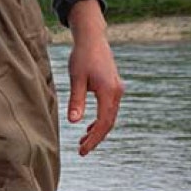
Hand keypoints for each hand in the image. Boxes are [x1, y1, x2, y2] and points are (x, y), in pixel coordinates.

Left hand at [66, 0, 124, 156]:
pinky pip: (109, 109)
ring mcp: (117, 90)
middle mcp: (117, 92)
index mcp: (109, 92)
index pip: (103, 123)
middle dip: (96, 138)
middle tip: (82, 151)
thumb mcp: (76, 78)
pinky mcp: (113, 87)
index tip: (82, 150)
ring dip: (98, 130)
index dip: (93, 139)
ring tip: (83, 142)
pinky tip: (89, 126)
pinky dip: (101, 120)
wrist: (92, 38)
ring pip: (110, 116)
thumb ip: (76, 100)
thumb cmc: (82, 56)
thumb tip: (74, 122)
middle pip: (109, 122)